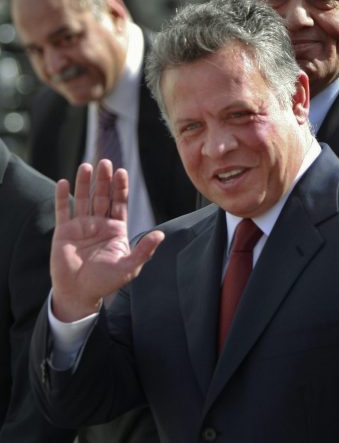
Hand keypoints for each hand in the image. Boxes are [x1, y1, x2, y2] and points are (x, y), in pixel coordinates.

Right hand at [50, 160, 164, 321]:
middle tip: (105, 162)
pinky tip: (64, 182)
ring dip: (84, 183)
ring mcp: (81, 226)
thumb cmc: (106, 282)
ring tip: (87, 166)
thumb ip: (144, 250)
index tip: (122, 172)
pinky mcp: (63, 231)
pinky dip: (62, 196)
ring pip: (83, 199)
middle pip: (102, 196)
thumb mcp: (129, 267)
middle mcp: (99, 224)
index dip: (121, 188)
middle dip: (104, 180)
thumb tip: (161, 235)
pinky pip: (63, 210)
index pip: (119, 204)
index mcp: (116, 230)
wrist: (79, 293)